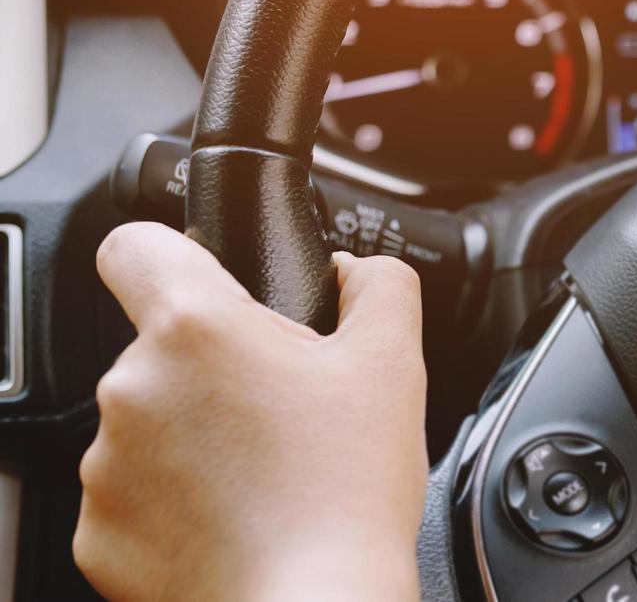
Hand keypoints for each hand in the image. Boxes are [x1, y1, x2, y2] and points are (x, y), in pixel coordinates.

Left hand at [74, 223, 426, 600]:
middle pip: (163, 345)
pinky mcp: (99, 533)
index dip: (173, 252)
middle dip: (217, 366)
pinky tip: (236, 516)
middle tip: (282, 409)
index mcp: (196, 329)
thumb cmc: (346, 493)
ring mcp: (106, 466)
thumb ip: (377, 284)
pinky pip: (135, 492)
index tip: (208, 282)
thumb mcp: (393, 360)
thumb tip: (353, 271)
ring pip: (150, 421)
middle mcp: (132, 389)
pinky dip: (177, 500)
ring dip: (196, 433)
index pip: (135, 246)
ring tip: (265, 471)